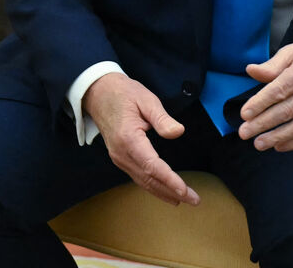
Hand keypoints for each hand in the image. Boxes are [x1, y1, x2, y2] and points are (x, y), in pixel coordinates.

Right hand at [83, 73, 198, 205]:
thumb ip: (162, 118)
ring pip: (142, 180)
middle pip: (148, 178)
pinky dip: (152, 186)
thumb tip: (178, 132)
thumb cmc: (123, 93)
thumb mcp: (145, 99)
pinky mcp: (119, 157)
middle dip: (171, 191)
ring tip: (183, 200)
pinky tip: (163, 191)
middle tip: (194, 200)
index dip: (169, 179)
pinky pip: (137, 176)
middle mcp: (121, 152)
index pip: (151, 165)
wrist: (97, 92)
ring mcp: (118, 157)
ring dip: (163, 192)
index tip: (184, 190)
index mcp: (128, 138)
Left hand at [237, 35, 292, 151]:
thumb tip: (250, 71)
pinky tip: (279, 146)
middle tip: (244, 132)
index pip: (280, 90)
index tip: (244, 114)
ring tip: (258, 143)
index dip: (260, 103)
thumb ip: (272, 65)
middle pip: (287, 111)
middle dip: (263, 124)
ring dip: (278, 137)